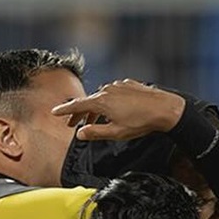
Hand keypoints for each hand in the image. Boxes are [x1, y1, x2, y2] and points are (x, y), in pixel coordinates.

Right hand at [52, 79, 184, 141]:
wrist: (164, 108)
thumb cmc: (141, 122)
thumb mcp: (116, 133)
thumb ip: (96, 132)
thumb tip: (80, 134)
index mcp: (101, 102)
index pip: (77, 105)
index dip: (64, 110)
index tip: (54, 113)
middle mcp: (107, 90)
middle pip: (88, 102)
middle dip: (79, 113)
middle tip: (73, 123)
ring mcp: (118, 86)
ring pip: (101, 97)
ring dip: (96, 109)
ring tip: (94, 121)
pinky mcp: (128, 84)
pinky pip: (114, 93)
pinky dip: (109, 102)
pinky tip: (115, 111)